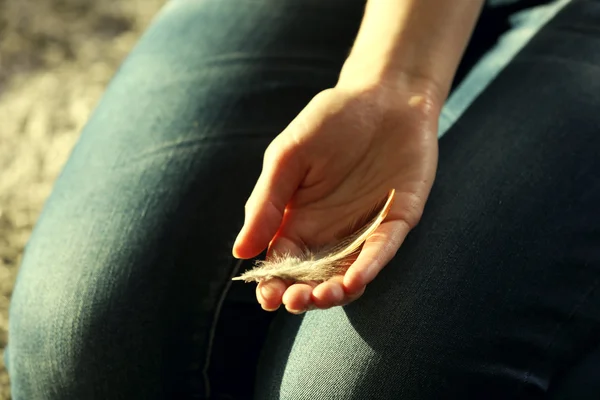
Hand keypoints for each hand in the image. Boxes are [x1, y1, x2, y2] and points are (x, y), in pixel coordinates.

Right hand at [232, 80, 439, 312]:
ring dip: (334, 292)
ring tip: (321, 295)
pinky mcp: (397, 220)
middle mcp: (330, 231)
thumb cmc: (331, 120)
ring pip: (348, 274)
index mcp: (298, 219)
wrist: (385, 93)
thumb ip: (266, 203)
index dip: (273, 284)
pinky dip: (369, 267)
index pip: (282, 263)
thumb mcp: (288, 156)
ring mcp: (364, 228)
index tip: (267, 296)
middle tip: (294, 300)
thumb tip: (240, 251)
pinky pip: (382, 250)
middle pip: (313, 277)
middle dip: (302, 295)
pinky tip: (354, 280)